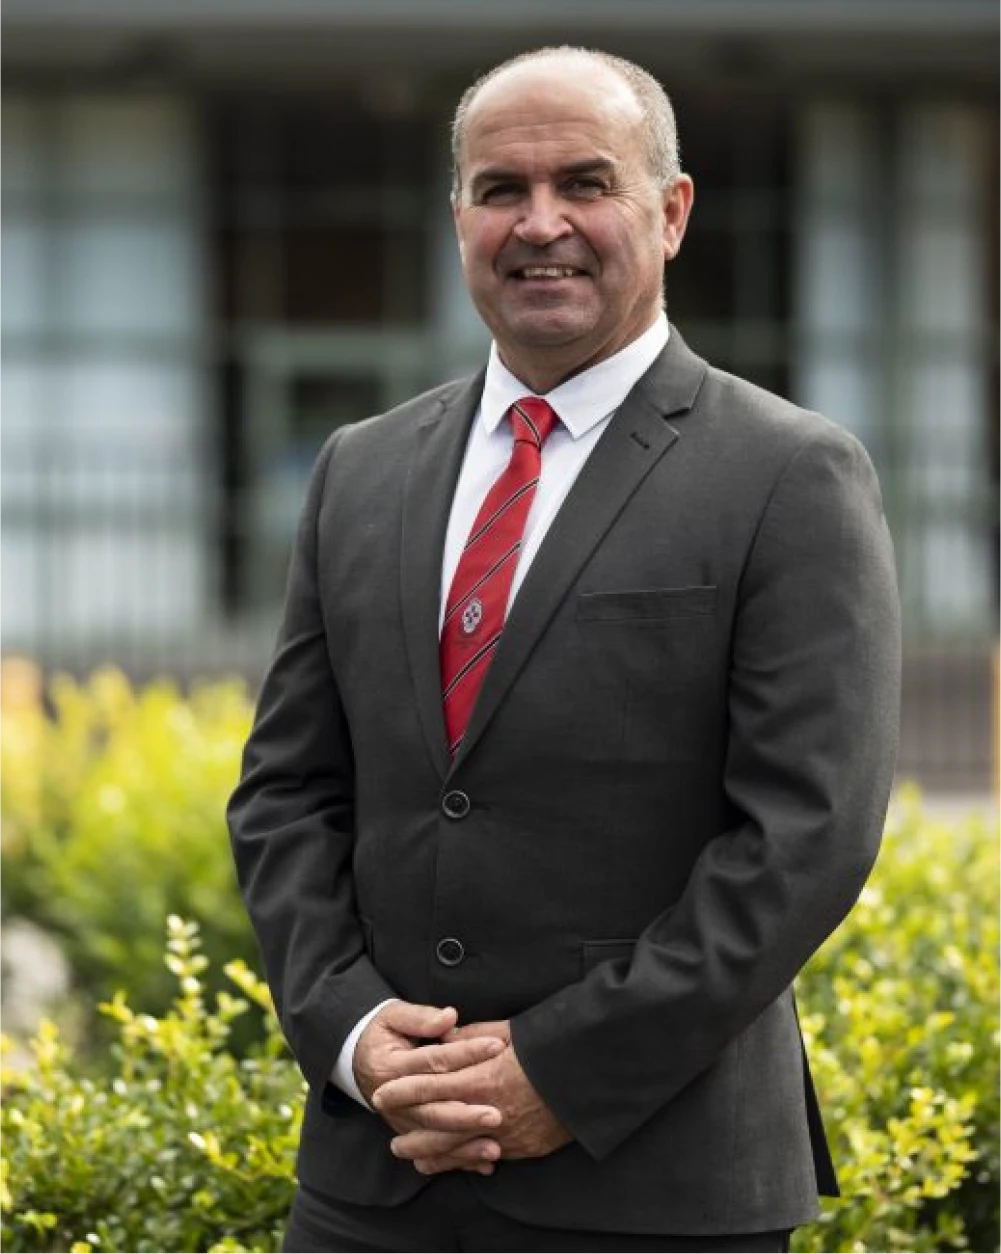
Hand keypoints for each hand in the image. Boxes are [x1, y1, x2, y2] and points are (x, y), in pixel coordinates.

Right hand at [354, 1001, 505, 1174]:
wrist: (356, 1056)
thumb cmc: (381, 1031)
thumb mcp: (393, 1015)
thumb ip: (421, 1018)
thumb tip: (450, 1017)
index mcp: (391, 1067)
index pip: (435, 1060)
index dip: (467, 1053)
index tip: (496, 1046)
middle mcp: (394, 1100)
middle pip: (433, 1110)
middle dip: (466, 1115)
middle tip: (498, 1115)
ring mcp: (400, 1120)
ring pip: (433, 1137)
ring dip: (464, 1146)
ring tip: (495, 1148)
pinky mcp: (407, 1132)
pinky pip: (432, 1151)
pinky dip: (457, 1160)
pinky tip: (483, 1165)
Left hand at [373, 1019, 571, 1173]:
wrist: (591, 1074)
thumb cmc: (550, 1045)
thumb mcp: (509, 1031)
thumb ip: (472, 1036)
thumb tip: (445, 1036)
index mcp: (482, 1076)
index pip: (432, 1084)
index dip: (404, 1090)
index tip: (381, 1094)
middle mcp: (489, 1109)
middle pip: (439, 1125)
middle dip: (412, 1134)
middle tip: (391, 1142)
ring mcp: (506, 1132)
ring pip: (459, 1149)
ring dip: (431, 1154)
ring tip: (412, 1158)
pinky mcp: (524, 1147)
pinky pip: (486, 1157)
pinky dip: (464, 1162)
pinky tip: (451, 1166)